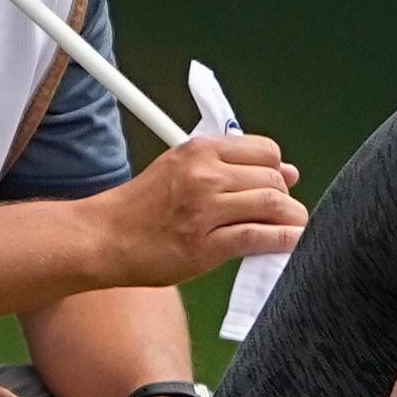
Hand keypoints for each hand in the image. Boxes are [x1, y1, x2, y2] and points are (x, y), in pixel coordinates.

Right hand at [88, 133, 303, 288]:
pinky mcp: (205, 245)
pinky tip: (290, 243)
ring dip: (291, 219)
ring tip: (293, 229)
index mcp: (199, 151)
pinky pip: (258, 237)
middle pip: (272, 179)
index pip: (265, 151)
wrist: (103, 238)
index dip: (277, 170)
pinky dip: (282, 240)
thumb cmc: (141, 207)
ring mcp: (205, 210)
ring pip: (271, 205)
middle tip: (282, 214)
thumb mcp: (180, 169)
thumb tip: (288, 172)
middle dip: (285, 198)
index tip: (277, 185)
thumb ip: (230, 167)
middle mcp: (204, 175)